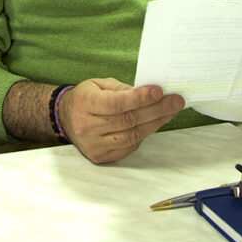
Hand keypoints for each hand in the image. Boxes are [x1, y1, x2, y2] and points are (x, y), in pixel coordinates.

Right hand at [59, 78, 184, 163]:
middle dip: (156, 110)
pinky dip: (144, 135)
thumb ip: (122, 88)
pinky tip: (153, 123)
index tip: (159, 91)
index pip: (116, 104)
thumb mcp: (99, 84)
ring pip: (132, 136)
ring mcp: (93, 144)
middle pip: (128, 120)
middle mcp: (87, 126)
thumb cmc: (86, 98)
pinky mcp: (100, 156)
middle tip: (175, 101)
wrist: (65, 118)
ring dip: (155, 123)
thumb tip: (150, 93)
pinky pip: (129, 147)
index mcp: (85, 104)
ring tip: (170, 111)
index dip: (139, 98)